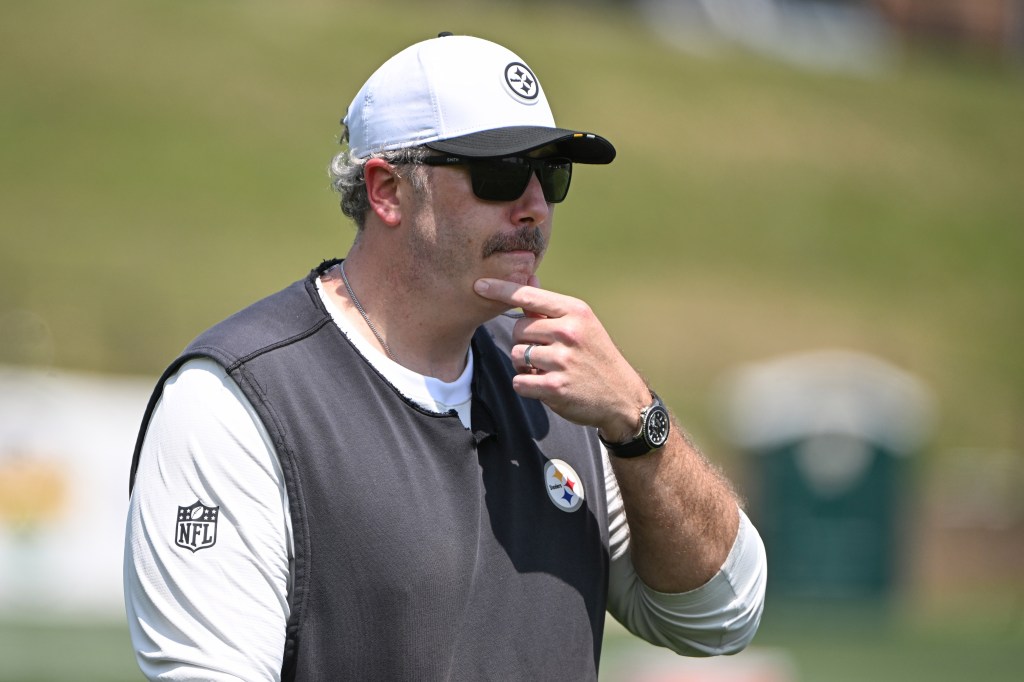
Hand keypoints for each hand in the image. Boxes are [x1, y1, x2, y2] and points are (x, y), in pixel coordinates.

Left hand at [473, 276, 650, 440]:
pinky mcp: (555, 387)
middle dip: (524, 342)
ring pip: (516, 355)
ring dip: (525, 366)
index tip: (478, 285)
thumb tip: (528, 276)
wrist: (622, 397)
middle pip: (517, 329)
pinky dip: (527, 385)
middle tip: (547, 354)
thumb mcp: (581, 324)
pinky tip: (546, 386)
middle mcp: (569, 332)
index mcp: (575, 311)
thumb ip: (550, 306)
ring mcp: (562, 360)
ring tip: (548, 370)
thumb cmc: (596, 356)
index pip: (529, 296)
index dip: (501, 290)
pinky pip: (519, 381)